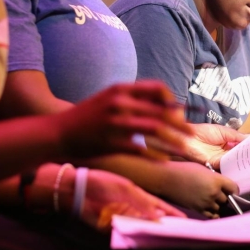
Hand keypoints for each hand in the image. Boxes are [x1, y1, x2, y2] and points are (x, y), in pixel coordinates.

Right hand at [51, 81, 191, 160]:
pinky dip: (156, 156)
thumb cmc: (86, 117)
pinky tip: (164, 160)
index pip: (156, 88)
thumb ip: (132, 100)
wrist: (58, 132)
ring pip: (155, 130)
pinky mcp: (112, 143)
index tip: (179, 111)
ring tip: (185, 148)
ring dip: (174, 140)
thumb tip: (162, 106)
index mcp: (120, 90)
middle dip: (180, 124)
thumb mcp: (108, 99)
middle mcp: (120, 103)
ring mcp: (116, 123)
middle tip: (191, 133)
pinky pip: (141, 150)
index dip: (172, 100)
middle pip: (161, 112)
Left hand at [80, 168, 185, 231]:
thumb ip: (141, 203)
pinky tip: (146, 241)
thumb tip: (158, 217)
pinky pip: (126, 235)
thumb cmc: (101, 183)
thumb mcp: (125, 189)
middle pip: (152, 220)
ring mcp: (122, 218)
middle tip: (181, 234)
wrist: (77, 189)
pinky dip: (135, 238)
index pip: (158, 206)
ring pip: (141, 229)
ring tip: (167, 240)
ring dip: (152, 234)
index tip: (185, 219)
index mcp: (137, 196)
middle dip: (165, 226)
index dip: (171, 212)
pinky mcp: (111, 228)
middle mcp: (132, 209)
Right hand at [160, 161, 238, 217]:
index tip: (231, 189)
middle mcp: (213, 193)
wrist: (167, 179)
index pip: (234, 188)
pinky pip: (212, 215)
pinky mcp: (198, 209)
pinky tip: (209, 206)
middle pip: (227, 199)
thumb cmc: (183, 170)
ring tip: (210, 197)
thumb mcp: (203, 169)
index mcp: (216, 180)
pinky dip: (212, 212)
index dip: (233, 189)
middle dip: (224, 196)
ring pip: (219, 207)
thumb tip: (222, 185)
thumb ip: (215, 178)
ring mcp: (206, 203)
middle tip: (218, 191)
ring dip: (217, 204)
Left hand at [180, 123, 246, 167]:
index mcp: (228, 142)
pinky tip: (244, 164)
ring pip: (236, 162)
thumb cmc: (203, 131)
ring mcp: (221, 159)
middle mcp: (225, 152)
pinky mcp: (217, 165)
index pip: (242, 146)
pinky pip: (228, 166)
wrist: (188, 137)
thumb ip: (238, 136)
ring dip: (244, 161)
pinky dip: (235, 166)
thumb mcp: (225, 131)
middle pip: (240, 155)